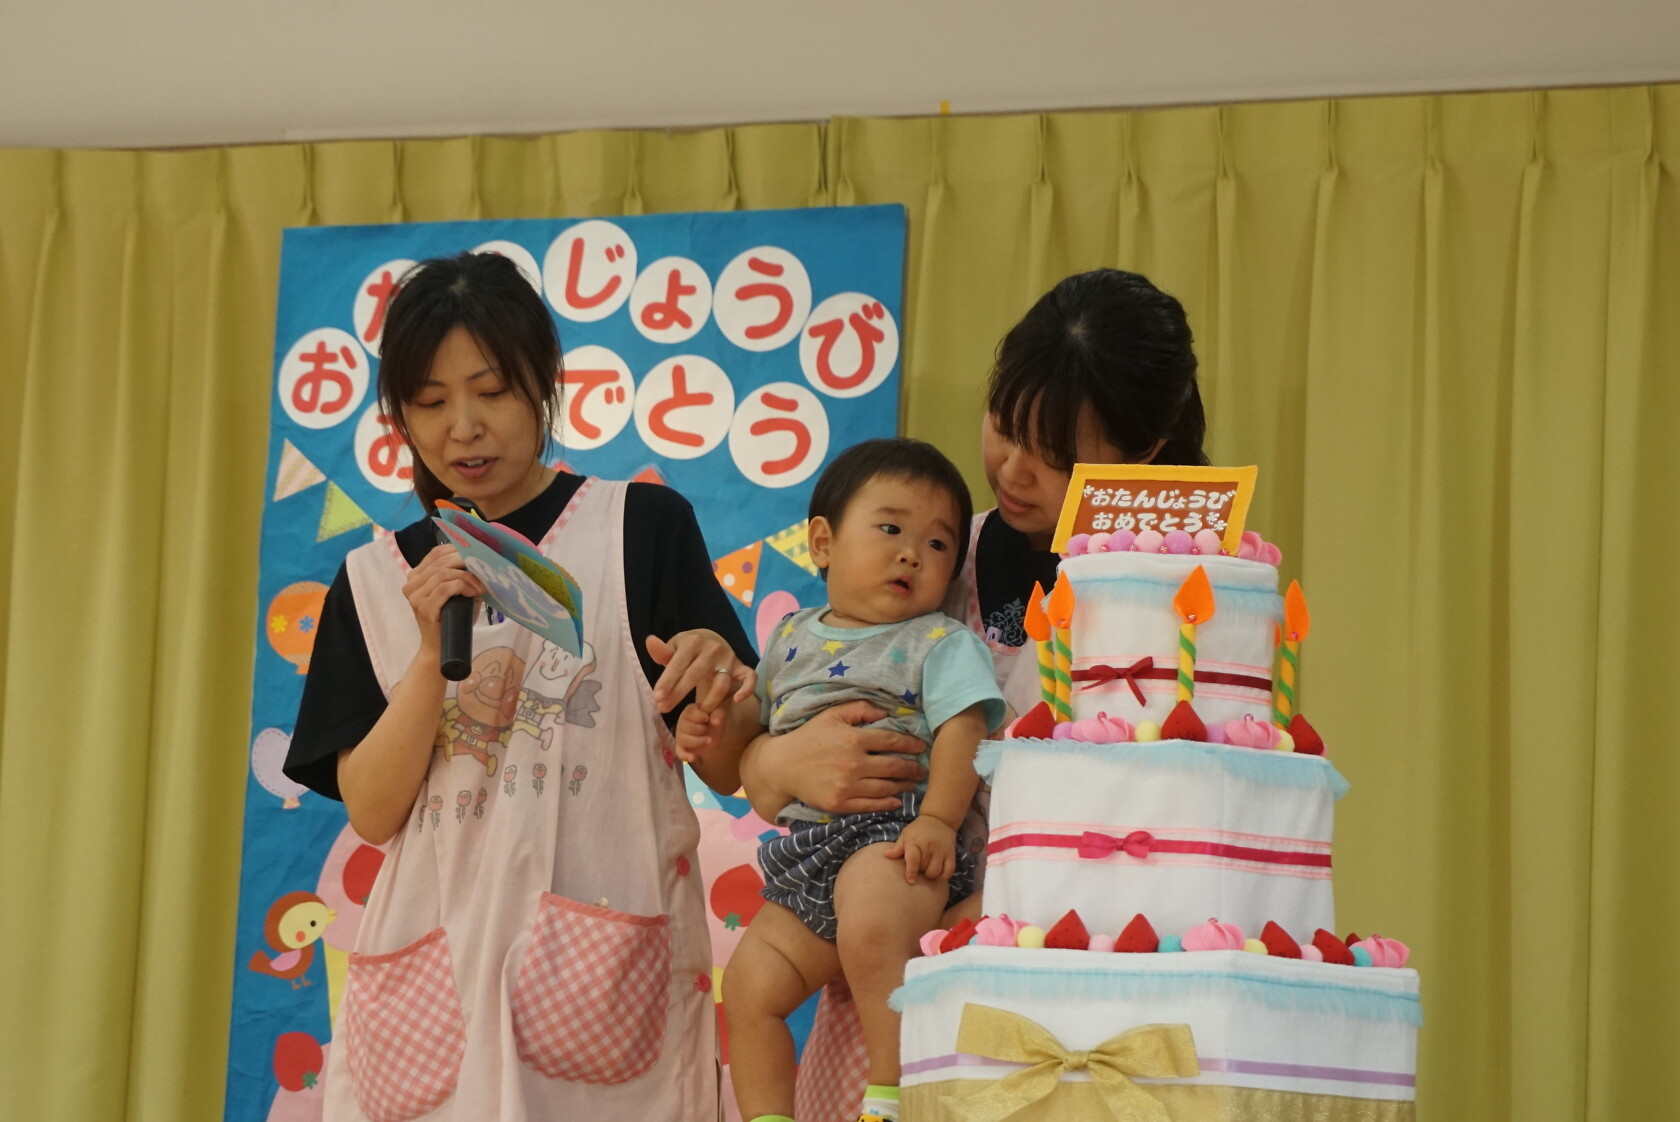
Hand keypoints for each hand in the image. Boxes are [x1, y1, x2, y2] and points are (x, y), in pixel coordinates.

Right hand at [402, 544, 487, 651]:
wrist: (440, 649)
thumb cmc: (452, 620)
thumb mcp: (456, 593)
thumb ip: (461, 575)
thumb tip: (480, 559)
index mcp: (416, 577)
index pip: (436, 553)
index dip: (458, 550)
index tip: (478, 557)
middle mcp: (411, 584)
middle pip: (442, 561)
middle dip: (467, 564)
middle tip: (484, 573)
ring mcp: (415, 596)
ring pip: (445, 573)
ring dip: (468, 578)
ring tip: (480, 587)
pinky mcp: (423, 607)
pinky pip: (445, 587)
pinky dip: (463, 586)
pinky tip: (473, 593)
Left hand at [646, 630, 755, 714]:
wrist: (712, 641)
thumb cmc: (688, 649)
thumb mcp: (674, 647)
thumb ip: (663, 651)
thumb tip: (650, 641)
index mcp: (693, 641)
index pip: (678, 663)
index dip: (667, 681)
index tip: (656, 698)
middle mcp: (713, 649)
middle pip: (696, 675)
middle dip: (679, 693)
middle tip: (664, 709)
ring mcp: (729, 658)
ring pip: (721, 683)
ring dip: (709, 700)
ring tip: (697, 713)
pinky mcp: (742, 667)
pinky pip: (749, 678)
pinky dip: (747, 689)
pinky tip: (737, 700)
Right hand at [673, 700, 728, 762]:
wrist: (714, 733)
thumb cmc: (714, 720)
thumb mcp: (719, 714)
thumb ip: (718, 714)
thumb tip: (715, 721)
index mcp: (690, 710)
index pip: (691, 713)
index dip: (701, 717)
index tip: (707, 718)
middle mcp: (682, 721)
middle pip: (687, 727)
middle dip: (701, 729)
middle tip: (707, 729)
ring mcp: (680, 735)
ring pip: (684, 740)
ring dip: (698, 741)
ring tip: (709, 741)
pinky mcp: (681, 747)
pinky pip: (679, 752)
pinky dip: (685, 755)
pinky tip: (693, 758)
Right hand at [746, 701, 927, 816]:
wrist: (781, 767)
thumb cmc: (809, 738)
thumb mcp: (831, 715)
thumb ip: (859, 709)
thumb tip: (886, 712)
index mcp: (853, 739)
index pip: (891, 741)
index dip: (910, 744)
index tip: (921, 746)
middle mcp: (853, 763)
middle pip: (894, 767)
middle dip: (913, 769)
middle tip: (924, 770)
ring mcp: (847, 786)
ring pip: (886, 788)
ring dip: (904, 786)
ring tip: (914, 785)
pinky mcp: (840, 804)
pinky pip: (871, 805)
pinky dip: (888, 803)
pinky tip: (897, 800)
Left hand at [887, 815, 956, 884]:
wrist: (939, 819)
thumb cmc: (918, 830)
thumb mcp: (906, 835)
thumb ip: (897, 847)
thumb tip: (887, 856)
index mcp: (916, 842)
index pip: (914, 858)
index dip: (911, 871)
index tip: (910, 881)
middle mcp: (930, 847)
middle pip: (924, 869)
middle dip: (919, 871)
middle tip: (918, 866)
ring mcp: (942, 851)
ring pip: (936, 872)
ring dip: (930, 875)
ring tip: (926, 869)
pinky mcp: (951, 854)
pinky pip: (949, 871)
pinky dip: (943, 876)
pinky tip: (938, 872)